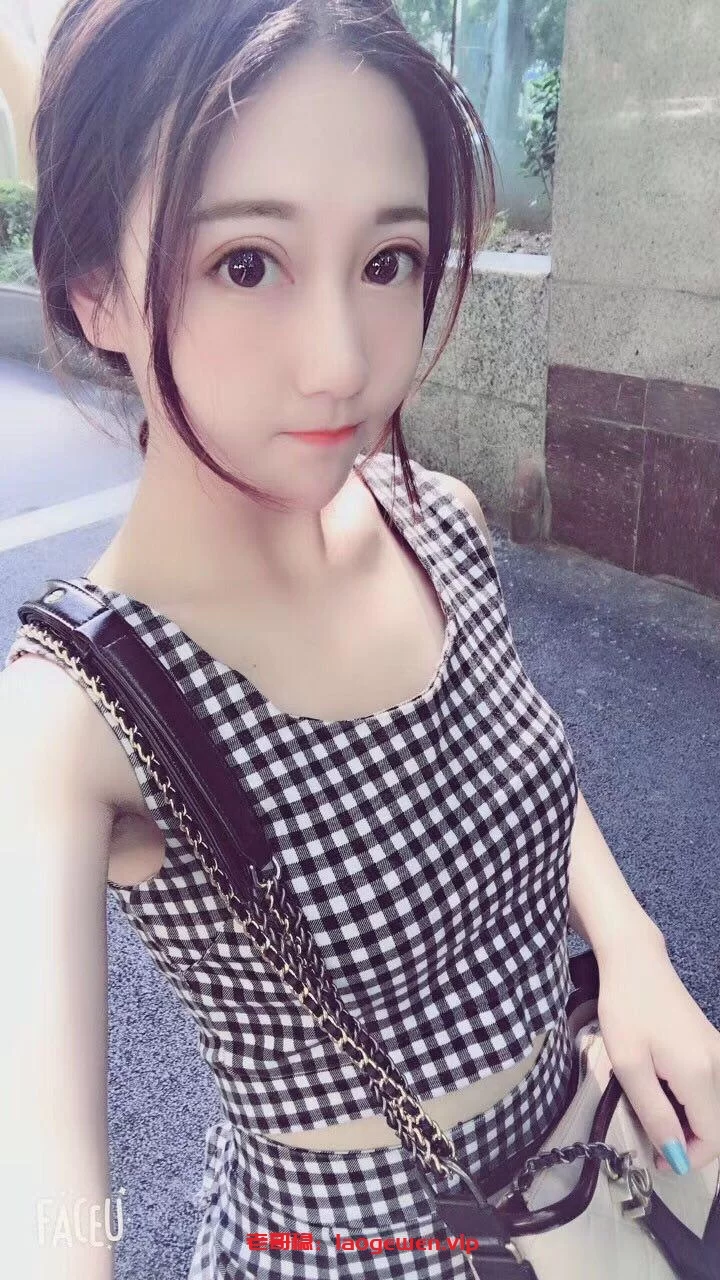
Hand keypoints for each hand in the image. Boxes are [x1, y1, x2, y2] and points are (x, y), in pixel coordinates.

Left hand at [596, 938, 719, 1174]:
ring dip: (690, 1122)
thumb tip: (677, 1159)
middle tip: (652, 1130)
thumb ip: (656, 1115)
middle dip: (689, 1141)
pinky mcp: (714, 1045)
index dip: (686, 1156)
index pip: (712, 1139)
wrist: (635, 962)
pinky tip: (664, 1087)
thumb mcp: (629, 1066)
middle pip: (718, 1126)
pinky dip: (692, 1101)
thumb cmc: (626, 1009)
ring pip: (716, 1109)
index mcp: (701, 1074)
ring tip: (655, 1106)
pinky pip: (712, 1089)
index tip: (657, 1158)